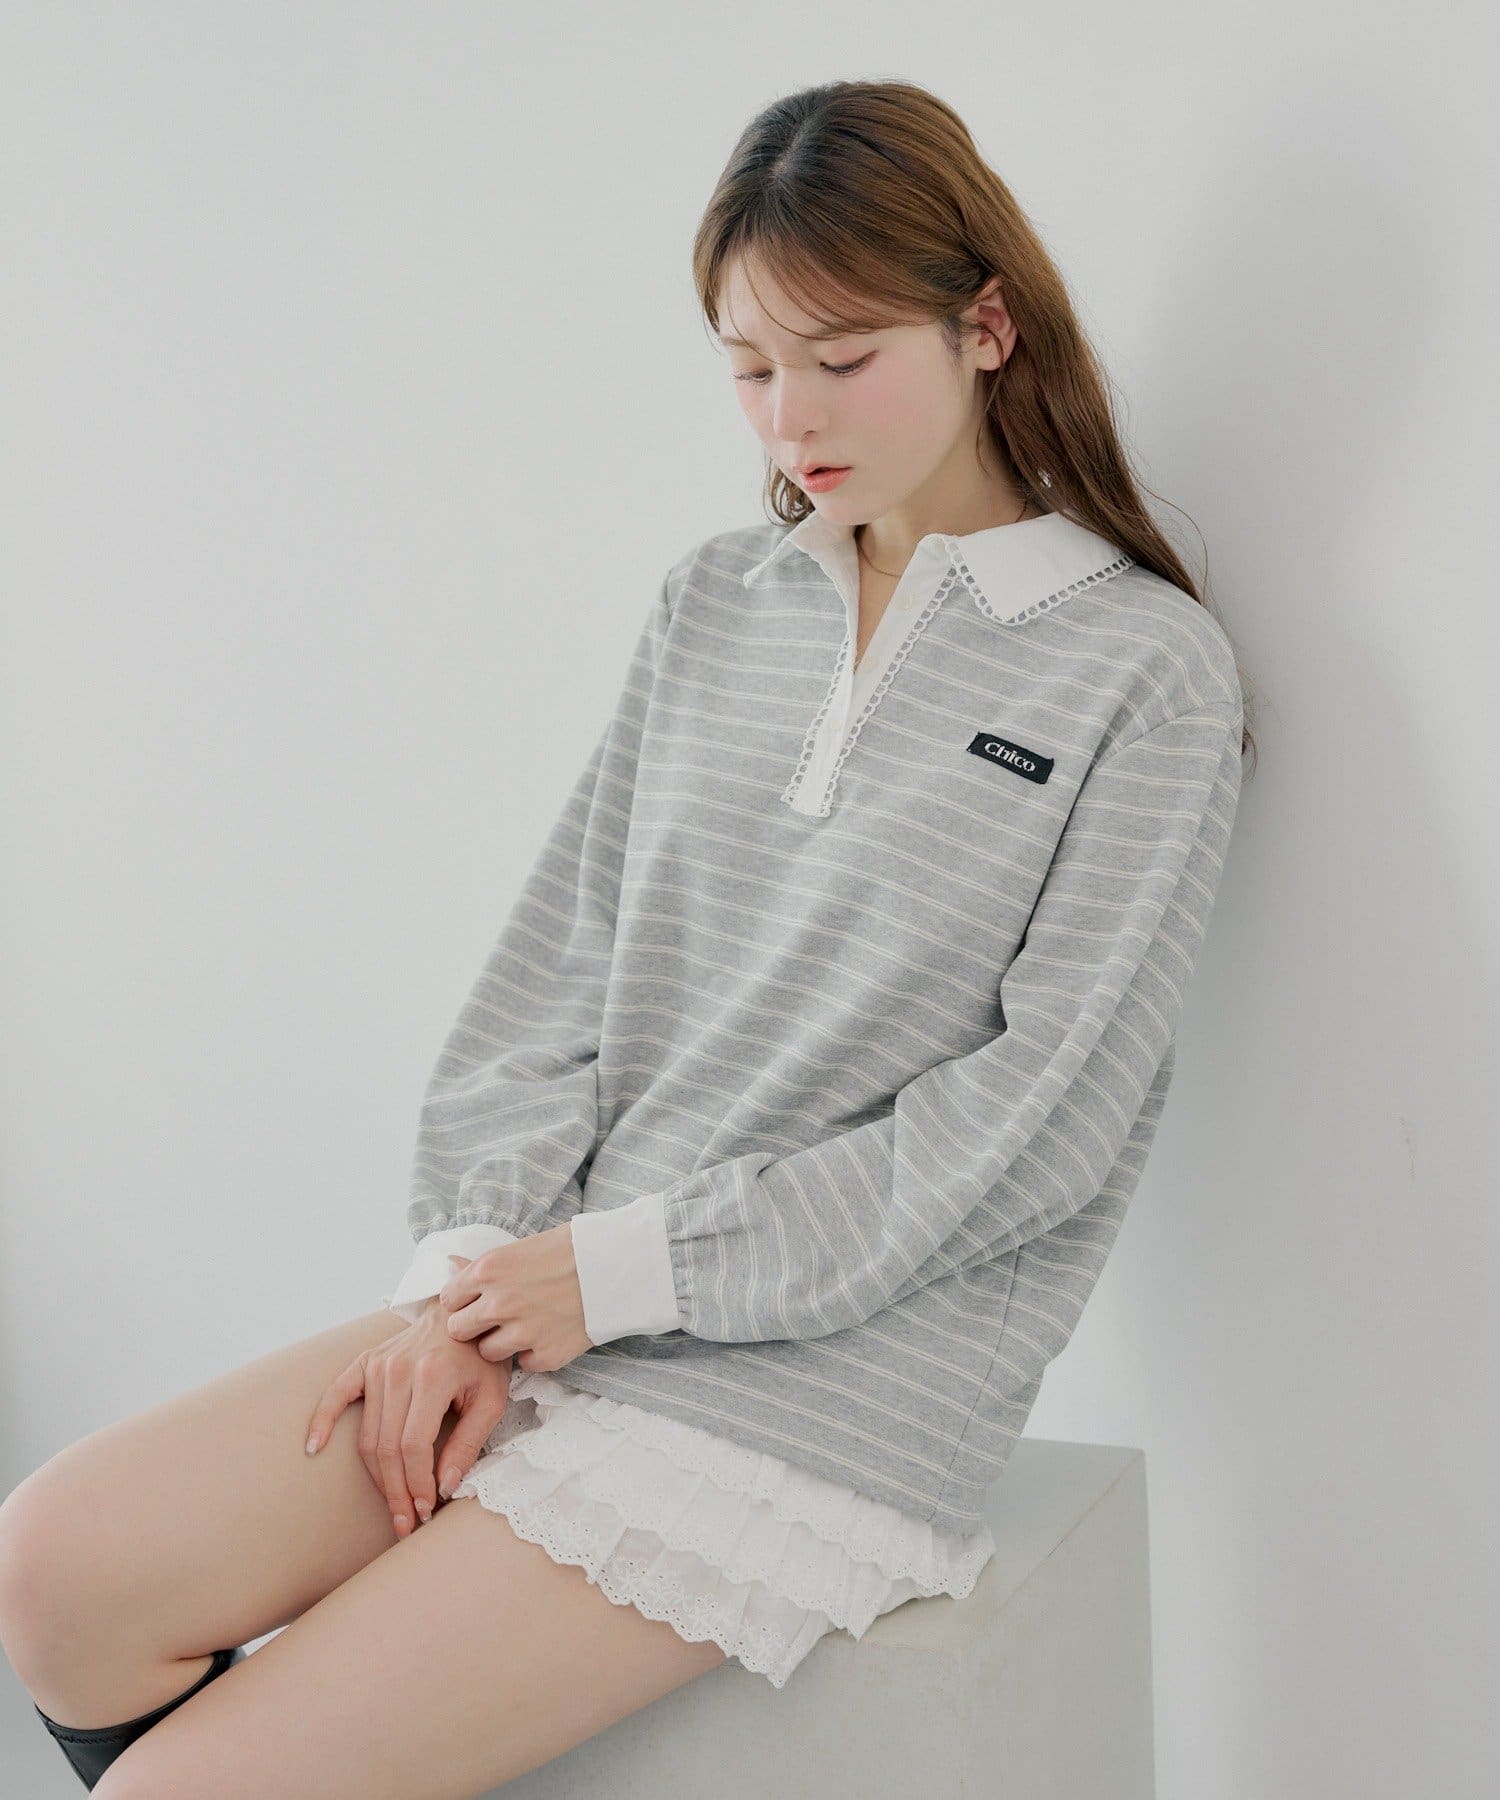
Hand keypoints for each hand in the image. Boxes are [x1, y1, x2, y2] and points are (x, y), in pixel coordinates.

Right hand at [303, 1301, 511, 1538]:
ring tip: (393, 1505)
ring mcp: (377, 1366)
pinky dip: (322, 1421)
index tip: (427, 1510)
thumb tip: (445, 1486)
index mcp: (432, 1377)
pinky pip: (336, 1395)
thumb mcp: (491, 1399)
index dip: (418, 1484)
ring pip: (367, 1436)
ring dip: (377, 1477)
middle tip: (407, 1521)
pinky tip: (314, 1448)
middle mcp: (398, 1371)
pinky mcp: (364, 1363)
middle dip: (397, 1492)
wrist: (462, 1317)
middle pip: (387, 1448)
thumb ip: (469, 1443)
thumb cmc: (480, 1359)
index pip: (414, 1446)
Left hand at [439, 1221, 593, 1371]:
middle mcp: (499, 1303)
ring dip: (500, 1343)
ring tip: (524, 1326)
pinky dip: (532, 1353)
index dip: (461, 1302)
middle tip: (492, 1320)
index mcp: (488, 1271)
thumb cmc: (566, 1251)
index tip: (474, 1302)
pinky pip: (523, 1363)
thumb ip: (481, 1266)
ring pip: (486, 1352)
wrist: (615, 1265)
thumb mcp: (517, 1248)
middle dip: (472, 1327)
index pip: (448, 1300)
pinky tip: (548, 1333)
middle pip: (458, 1331)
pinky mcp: (546, 1355)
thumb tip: (449, 1264)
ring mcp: (522, 1332)